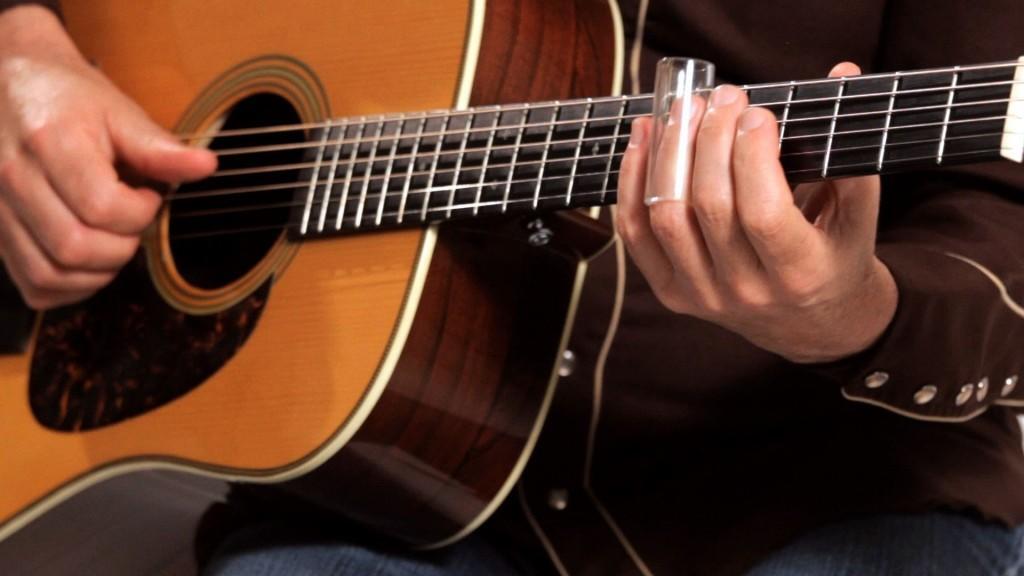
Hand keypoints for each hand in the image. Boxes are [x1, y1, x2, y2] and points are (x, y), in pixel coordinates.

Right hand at [0, 6, 215, 309]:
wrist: (9, 82)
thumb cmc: (66, 96)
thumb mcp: (117, 110)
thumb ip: (158, 147)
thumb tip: (207, 166)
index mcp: (49, 143)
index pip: (102, 207)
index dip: (140, 212)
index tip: (149, 195)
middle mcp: (12, 179)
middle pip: (74, 247)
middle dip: (122, 246)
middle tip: (133, 220)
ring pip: (49, 275)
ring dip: (98, 273)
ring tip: (114, 240)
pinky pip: (32, 284)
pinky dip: (69, 287)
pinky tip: (90, 263)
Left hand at [617, 62, 897, 363]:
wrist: (811, 325)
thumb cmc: (834, 257)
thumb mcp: (858, 215)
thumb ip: (849, 148)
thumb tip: (842, 74)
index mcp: (799, 273)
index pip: (762, 212)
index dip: (752, 156)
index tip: (756, 113)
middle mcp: (746, 291)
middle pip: (710, 206)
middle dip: (710, 139)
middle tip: (721, 98)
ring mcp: (702, 295)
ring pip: (667, 215)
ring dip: (667, 153)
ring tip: (681, 110)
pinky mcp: (670, 292)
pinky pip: (636, 233)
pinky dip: (632, 182)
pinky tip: (644, 140)